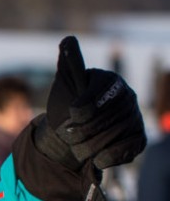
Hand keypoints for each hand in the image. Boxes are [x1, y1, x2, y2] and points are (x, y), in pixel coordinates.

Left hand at [33, 36, 145, 171]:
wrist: (73, 136)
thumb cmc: (68, 108)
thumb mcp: (63, 85)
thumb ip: (67, 65)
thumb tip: (68, 40)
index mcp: (108, 81)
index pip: (95, 98)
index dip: (79, 112)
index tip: (70, 118)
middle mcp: (126, 96)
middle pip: (104, 120)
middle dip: (80, 133)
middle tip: (69, 137)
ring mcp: (133, 117)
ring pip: (113, 137)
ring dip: (89, 148)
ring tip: (77, 147)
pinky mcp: (137, 137)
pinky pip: (128, 149)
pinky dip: (109, 157)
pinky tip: (96, 159)